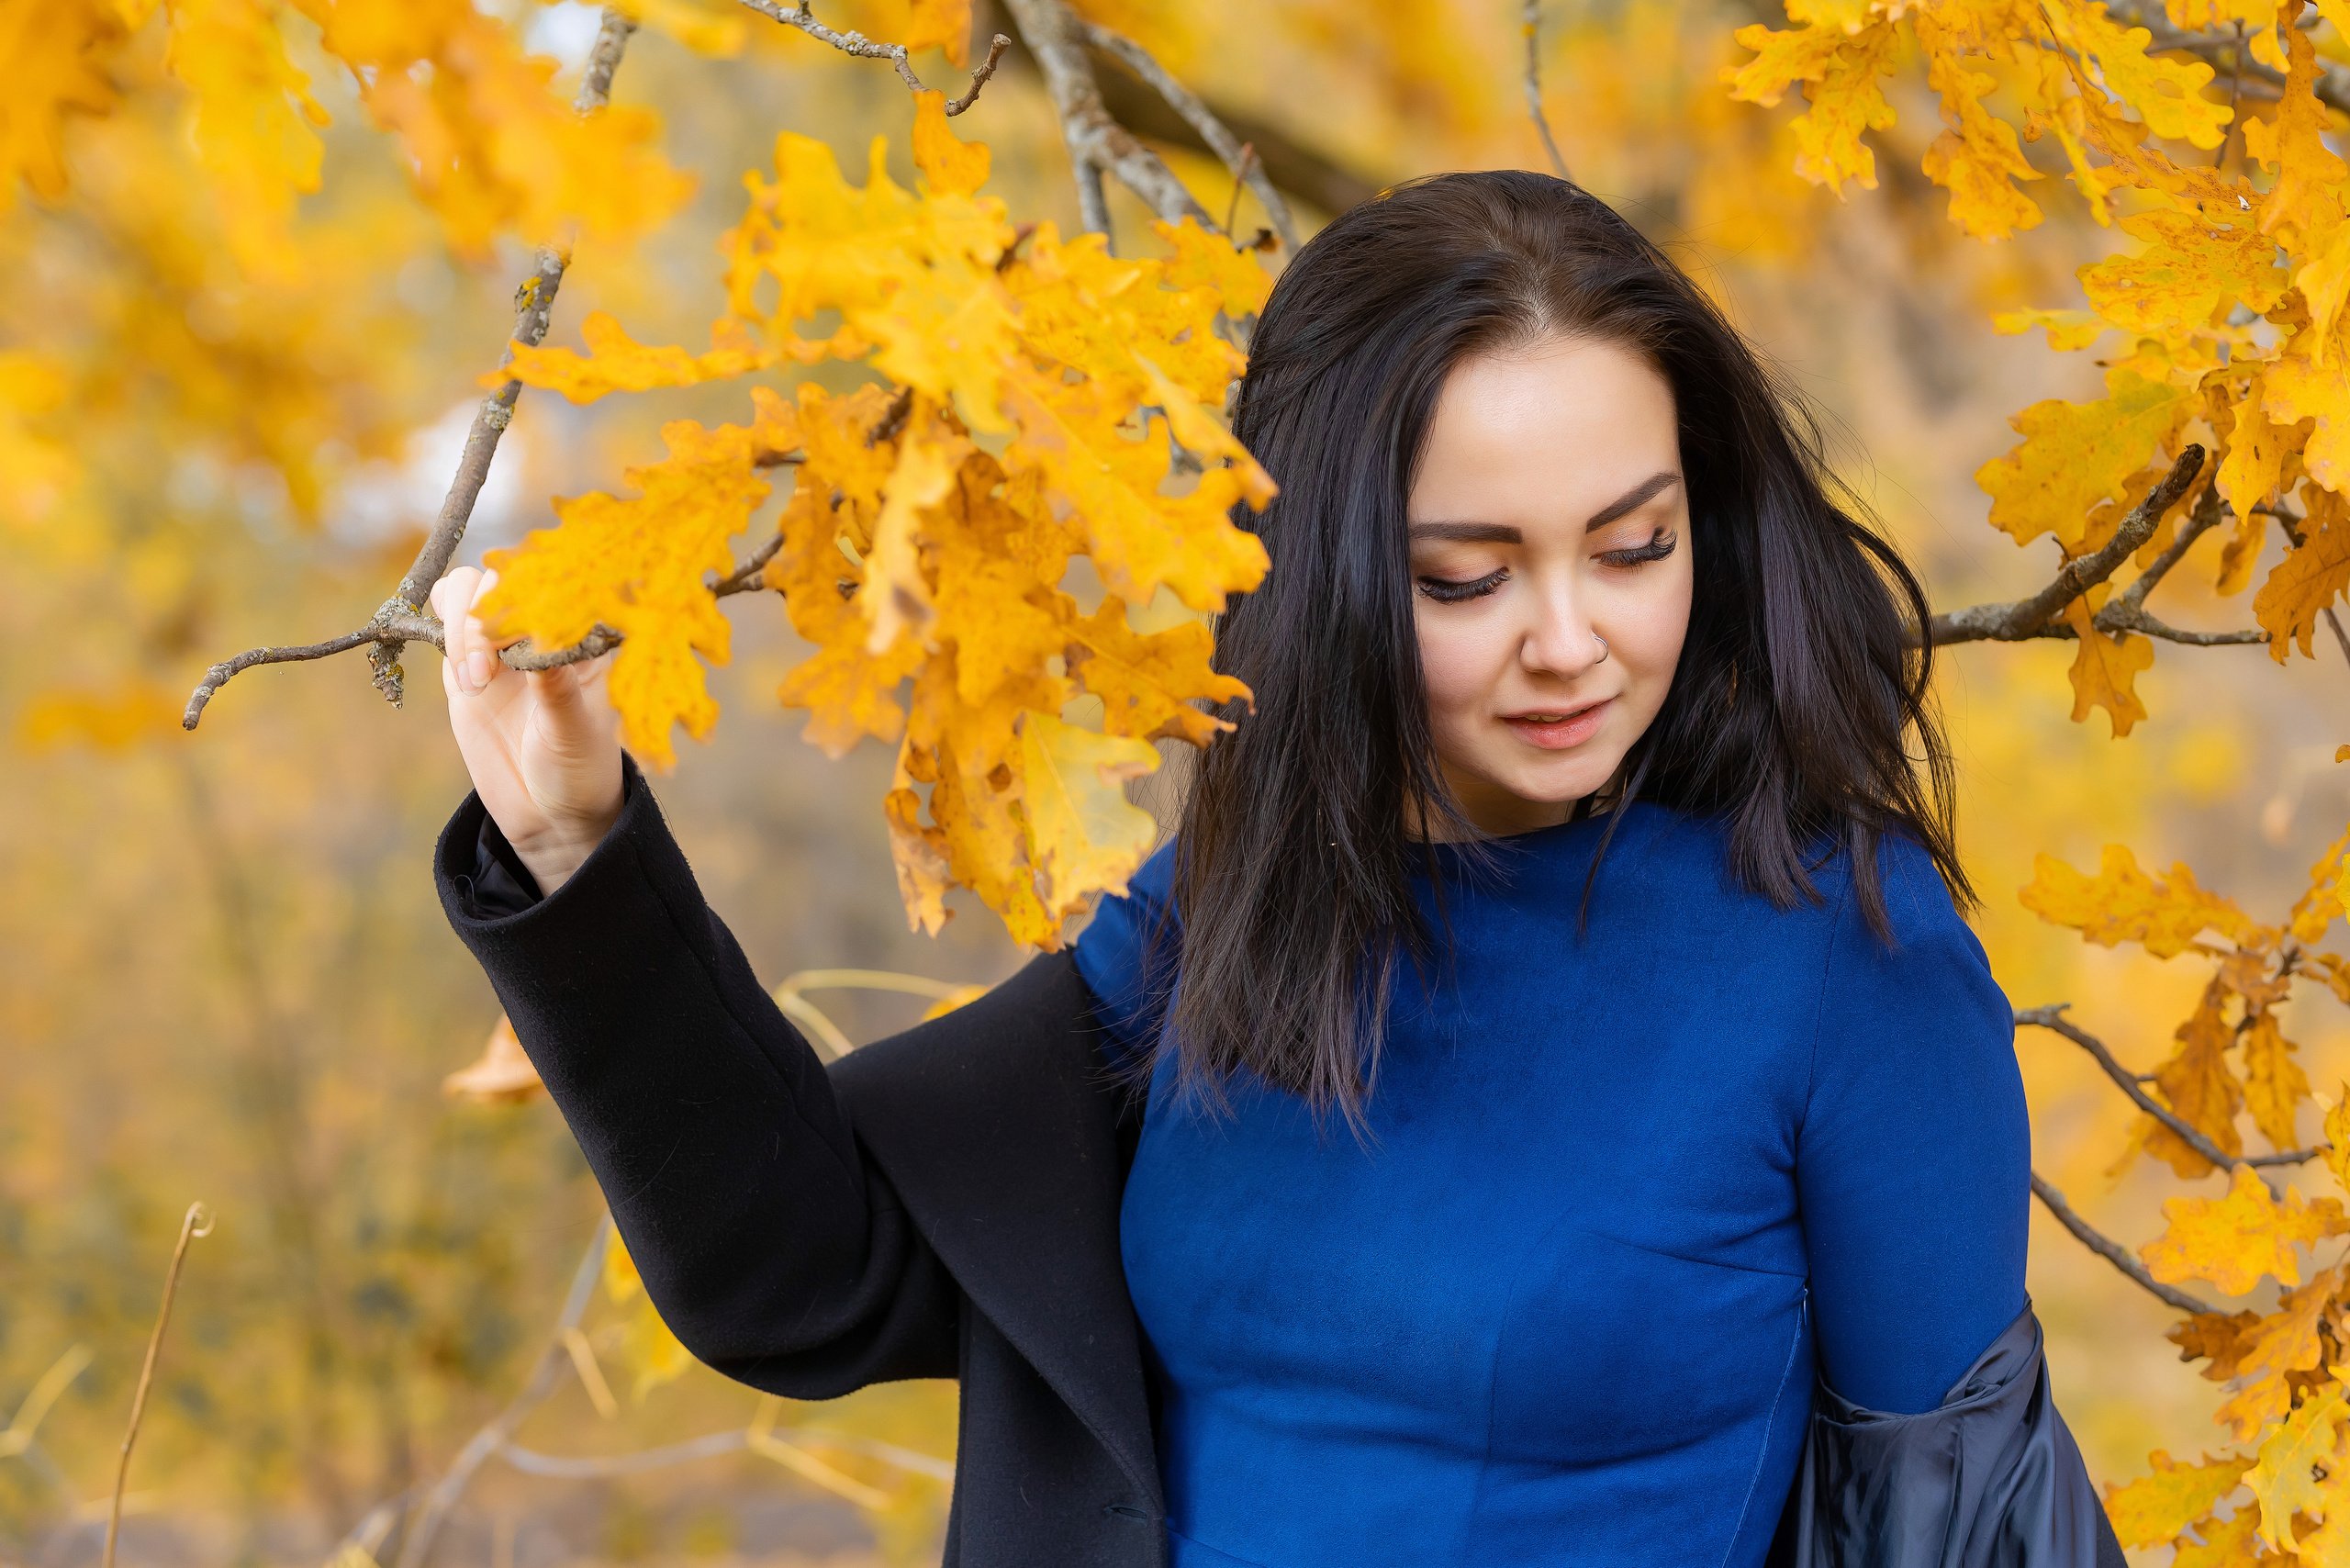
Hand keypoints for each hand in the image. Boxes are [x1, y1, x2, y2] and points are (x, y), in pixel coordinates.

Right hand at [432, 567, 623, 894]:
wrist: (550, 812)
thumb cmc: (581, 768)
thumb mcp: (574, 731)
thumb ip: (556, 689)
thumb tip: (538, 642)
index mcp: (583, 633)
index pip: (556, 580)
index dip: (531, 591)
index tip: (522, 635)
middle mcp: (541, 628)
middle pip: (503, 577)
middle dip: (487, 613)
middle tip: (488, 670)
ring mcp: (501, 643)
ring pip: (467, 591)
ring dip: (461, 625)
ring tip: (474, 684)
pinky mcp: (465, 663)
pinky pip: (443, 621)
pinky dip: (438, 629)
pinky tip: (462, 678)